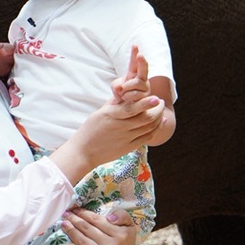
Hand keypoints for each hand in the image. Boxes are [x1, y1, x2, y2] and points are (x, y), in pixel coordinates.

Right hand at [47, 92, 162, 182]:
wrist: (84, 152)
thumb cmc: (90, 130)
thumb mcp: (100, 112)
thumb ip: (115, 103)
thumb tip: (127, 92)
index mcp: (111, 115)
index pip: (132, 108)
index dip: (146, 103)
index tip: (156, 98)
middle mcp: (120, 127)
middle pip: (146, 118)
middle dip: (158, 109)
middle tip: (160, 102)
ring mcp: (126, 139)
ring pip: (149, 128)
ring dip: (159, 118)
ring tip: (160, 111)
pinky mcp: (129, 147)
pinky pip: (147, 137)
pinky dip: (155, 129)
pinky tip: (158, 123)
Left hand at [57, 208, 138, 244]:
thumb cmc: (126, 241)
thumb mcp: (130, 226)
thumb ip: (122, 216)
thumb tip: (109, 217)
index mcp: (120, 234)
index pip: (98, 221)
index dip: (85, 214)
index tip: (76, 209)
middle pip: (88, 230)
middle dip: (75, 220)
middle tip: (66, 214)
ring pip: (83, 243)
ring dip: (71, 232)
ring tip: (64, 224)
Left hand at [109, 45, 150, 103]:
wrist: (126, 108)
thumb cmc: (121, 95)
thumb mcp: (115, 87)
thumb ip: (115, 86)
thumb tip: (120, 88)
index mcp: (134, 73)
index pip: (134, 62)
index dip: (134, 54)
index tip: (134, 45)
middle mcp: (142, 78)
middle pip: (144, 68)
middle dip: (142, 61)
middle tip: (140, 55)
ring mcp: (145, 87)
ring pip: (137, 83)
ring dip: (126, 88)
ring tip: (123, 94)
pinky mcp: (146, 97)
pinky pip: (135, 94)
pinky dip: (127, 96)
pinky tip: (126, 99)